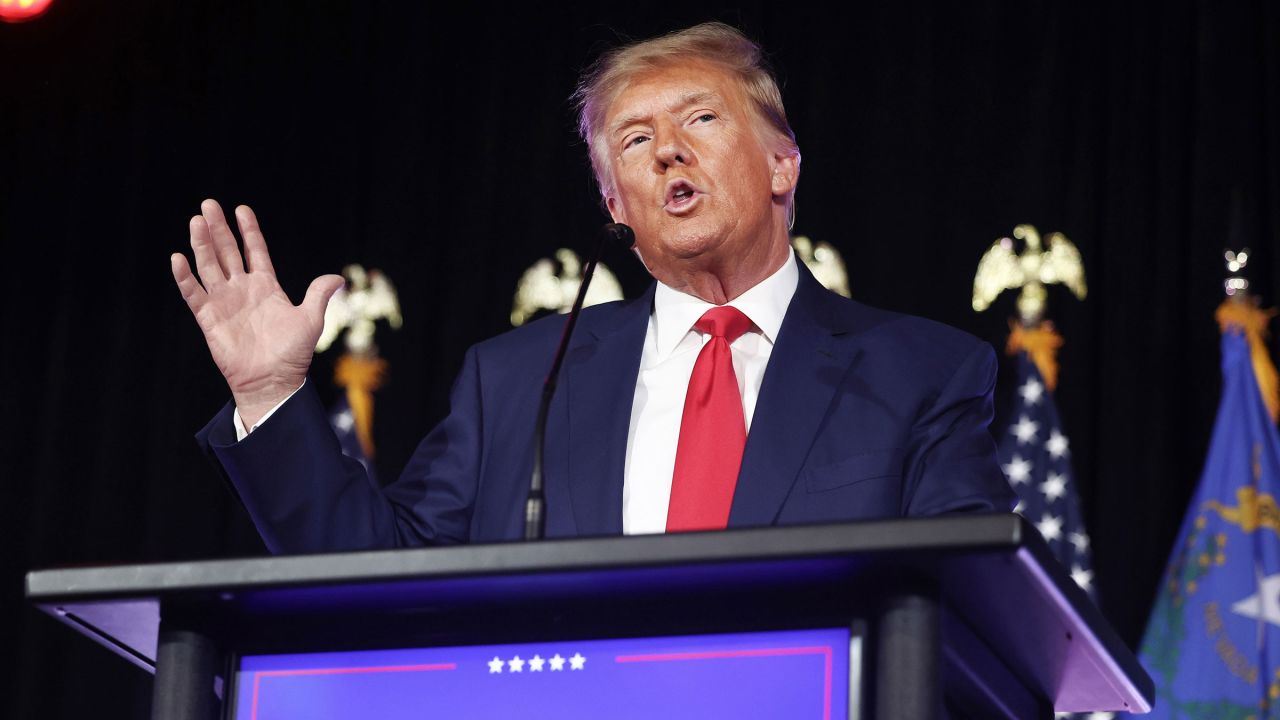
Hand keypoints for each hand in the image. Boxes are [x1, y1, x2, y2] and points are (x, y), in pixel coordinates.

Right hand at [171, 199, 343, 426]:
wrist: (273, 380)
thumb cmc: (293, 353)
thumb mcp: (311, 320)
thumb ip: (319, 294)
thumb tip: (338, 277)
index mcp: (266, 286)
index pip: (255, 251)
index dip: (248, 230)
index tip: (241, 209)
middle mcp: (242, 290)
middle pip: (228, 252)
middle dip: (219, 229)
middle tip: (208, 204)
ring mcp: (224, 302)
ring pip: (209, 266)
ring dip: (201, 245)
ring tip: (196, 221)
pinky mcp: (209, 318)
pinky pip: (193, 294)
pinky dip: (185, 277)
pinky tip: (178, 258)